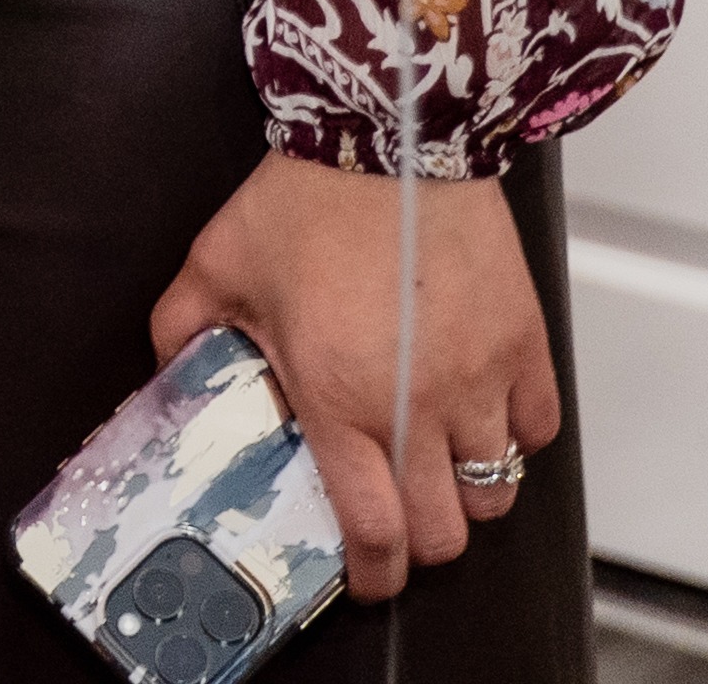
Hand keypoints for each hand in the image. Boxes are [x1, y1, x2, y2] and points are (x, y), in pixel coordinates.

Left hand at [147, 148, 557, 602]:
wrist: (390, 132)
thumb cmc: (306, 198)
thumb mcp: (216, 266)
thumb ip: (182, 331)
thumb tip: (168, 372)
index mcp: (340, 399)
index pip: (374, 531)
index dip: (373, 573)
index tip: (366, 575)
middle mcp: (418, 404)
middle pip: (447, 531)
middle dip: (421, 541)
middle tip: (397, 518)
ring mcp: (480, 377)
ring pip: (499, 488)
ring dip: (468, 490)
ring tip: (436, 463)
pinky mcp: (524, 343)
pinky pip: (539, 428)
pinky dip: (516, 435)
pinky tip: (480, 412)